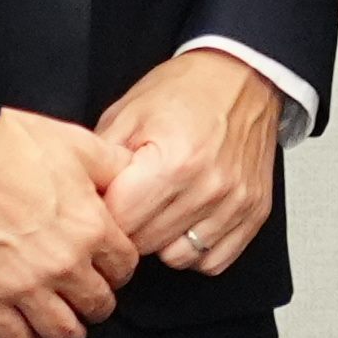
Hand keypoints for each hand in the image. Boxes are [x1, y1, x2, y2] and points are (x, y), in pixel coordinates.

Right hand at [0, 107, 134, 337]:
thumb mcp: (80, 145)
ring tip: (67, 325)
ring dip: (70, 330)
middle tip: (88, 297)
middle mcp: (65, 264)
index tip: (108, 268)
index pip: (125, 269)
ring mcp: (23, 285)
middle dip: (98, 302)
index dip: (119, 269)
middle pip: (99, 304)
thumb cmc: (13, 143)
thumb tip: (136, 176)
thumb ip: (114, 168)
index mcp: (93, 229)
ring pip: (64, 331)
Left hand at [98, 49, 286, 280]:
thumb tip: (82, 201)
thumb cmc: (186, 92)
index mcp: (172, 162)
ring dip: (162, 242)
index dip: (102, 214)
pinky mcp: (255, 212)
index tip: (102, 202)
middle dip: (129, 229)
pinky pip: (214, 260)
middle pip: (146, 244)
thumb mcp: (127, 115)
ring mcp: (236, 203)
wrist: (243, 78)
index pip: (120, 223)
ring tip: (159, 214)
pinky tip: (187, 224)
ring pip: (179, 258)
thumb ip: (101, 163)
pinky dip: (196, 250)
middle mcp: (209, 188)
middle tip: (129, 204)